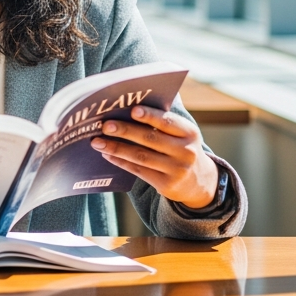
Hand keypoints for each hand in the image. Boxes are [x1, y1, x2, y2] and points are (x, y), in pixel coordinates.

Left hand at [91, 105, 219, 208]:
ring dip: (116, 148)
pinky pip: (139, 171)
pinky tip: (107, 154)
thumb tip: (124, 111)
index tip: (132, 110)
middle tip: (105, 126)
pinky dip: (121, 161)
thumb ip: (161, 123)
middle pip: (150, 138)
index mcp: (189, 133)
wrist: (198, 181)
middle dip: (125, 131)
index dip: (150, 116)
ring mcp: (177, 170)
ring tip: (97, 141)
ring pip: (141, 156)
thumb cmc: (180, 148)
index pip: (168, 122)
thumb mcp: (181, 135)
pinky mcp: (167, 185)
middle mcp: (186, 151)